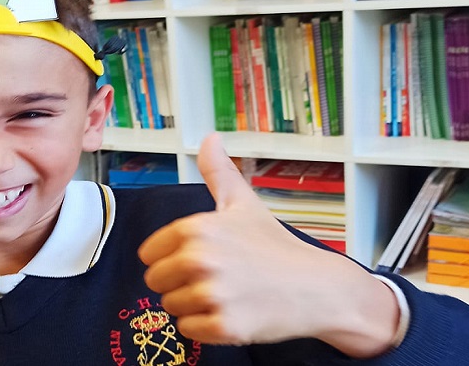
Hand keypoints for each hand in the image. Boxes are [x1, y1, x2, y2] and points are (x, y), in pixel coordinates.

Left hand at [138, 134, 398, 357]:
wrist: (319, 288)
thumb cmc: (276, 247)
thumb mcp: (243, 204)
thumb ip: (218, 173)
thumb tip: (209, 138)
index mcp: (196, 228)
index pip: (149, 254)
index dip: (170, 258)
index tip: (199, 259)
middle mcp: (199, 259)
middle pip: (156, 282)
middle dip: (180, 284)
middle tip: (216, 279)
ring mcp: (212, 294)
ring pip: (172, 307)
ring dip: (194, 306)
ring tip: (228, 295)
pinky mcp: (224, 326)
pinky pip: (189, 331)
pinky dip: (206, 328)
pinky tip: (233, 313)